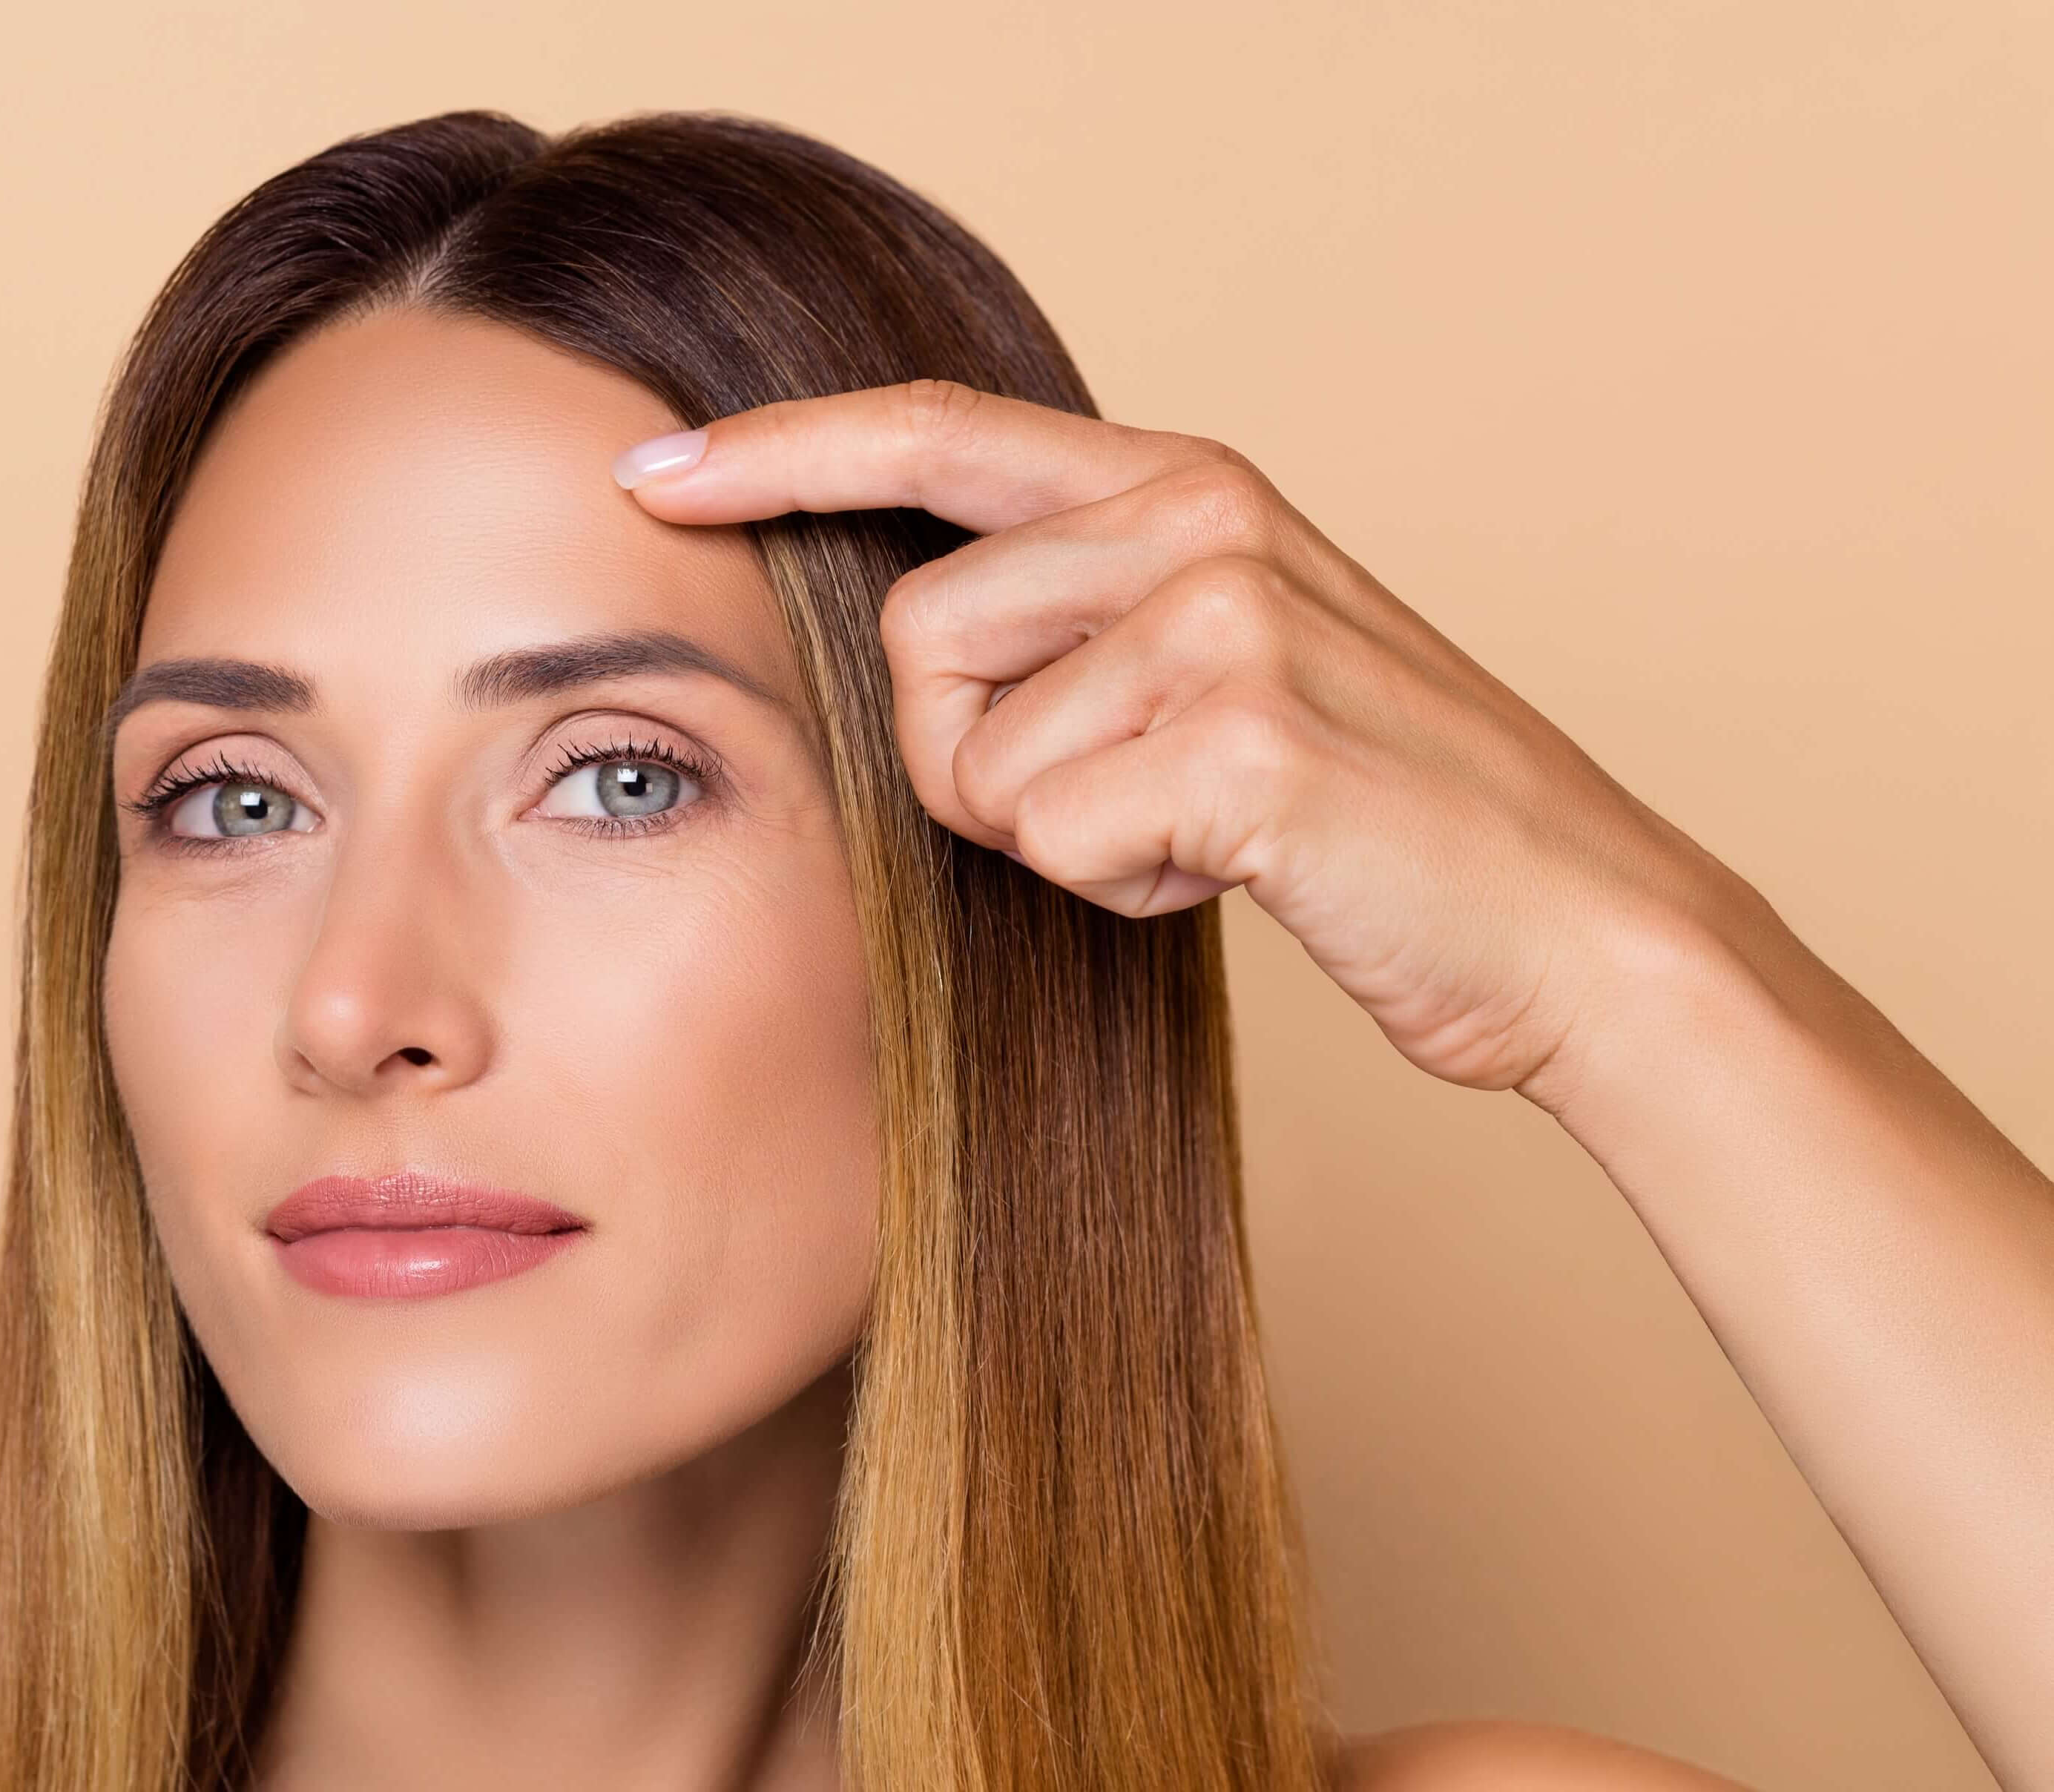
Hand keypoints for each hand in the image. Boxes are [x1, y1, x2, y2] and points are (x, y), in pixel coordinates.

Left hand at [614, 381, 1754, 1101]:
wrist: (1569, 927)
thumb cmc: (1371, 821)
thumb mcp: (1218, 663)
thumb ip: (1079, 612)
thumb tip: (898, 633)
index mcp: (1183, 484)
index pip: (933, 433)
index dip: (779, 450)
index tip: (654, 475)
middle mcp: (1198, 515)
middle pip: (914, 641)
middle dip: (973, 762)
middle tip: (1121, 801)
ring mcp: (1224, 611)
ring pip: (971, 755)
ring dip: (1058, 835)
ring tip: (1201, 830)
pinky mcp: (1238, 730)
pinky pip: (1049, 837)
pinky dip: (1120, 890)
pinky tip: (1236, 872)